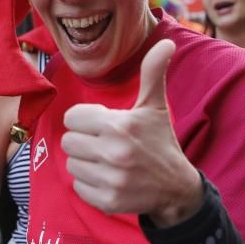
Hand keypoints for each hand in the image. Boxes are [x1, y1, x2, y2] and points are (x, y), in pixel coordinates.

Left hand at [62, 40, 202, 226]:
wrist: (176, 187)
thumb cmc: (160, 142)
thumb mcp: (155, 107)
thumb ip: (153, 73)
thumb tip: (167, 42)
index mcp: (120, 125)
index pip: (73, 118)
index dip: (85, 121)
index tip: (102, 126)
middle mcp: (114, 153)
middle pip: (68, 142)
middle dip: (83, 142)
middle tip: (103, 145)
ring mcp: (110, 179)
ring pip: (71, 164)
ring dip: (85, 163)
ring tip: (107, 162)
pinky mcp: (107, 201)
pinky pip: (78, 187)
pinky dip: (89, 184)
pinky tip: (108, 179)